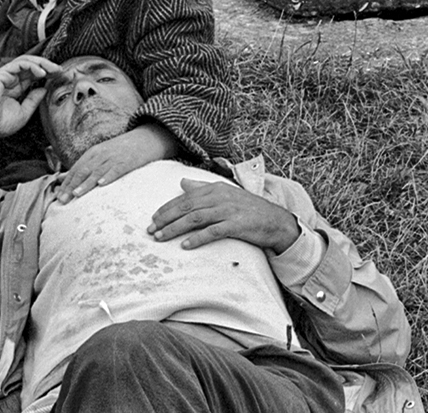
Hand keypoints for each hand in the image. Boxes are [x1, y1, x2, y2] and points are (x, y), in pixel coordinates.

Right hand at [0, 55, 61, 152]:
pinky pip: (19, 64)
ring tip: (54, 70)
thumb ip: (33, 99)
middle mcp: (10, 80)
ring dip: (42, 63)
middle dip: (48, 66)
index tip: (61, 77)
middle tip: (61, 70)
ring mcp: (5, 75)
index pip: (33, 76)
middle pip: (32, 66)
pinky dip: (32, 66)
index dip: (48, 74)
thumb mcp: (24, 112)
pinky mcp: (1, 73)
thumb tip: (44, 88)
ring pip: (26, 61)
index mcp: (15, 89)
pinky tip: (42, 73)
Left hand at [54, 123, 173, 203]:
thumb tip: (64, 179)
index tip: (58, 196)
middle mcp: (101, 154)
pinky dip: (108, 176)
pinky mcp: (127, 161)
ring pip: (97, 171)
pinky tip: (102, 184)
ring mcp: (114, 157)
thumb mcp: (102, 155)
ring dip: (86, 183)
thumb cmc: (122, 150)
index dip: (66, 183)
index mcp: (93, 153)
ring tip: (77, 194)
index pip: (76, 169)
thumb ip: (86, 166)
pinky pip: (116, 170)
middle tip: (63, 200)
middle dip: (72, 186)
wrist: (146, 138)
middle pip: (83, 171)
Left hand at [148, 179, 302, 252]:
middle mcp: (220, 197)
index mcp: (216, 188)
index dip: (167, 208)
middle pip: (187, 207)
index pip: (185, 197)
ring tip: (161, 237)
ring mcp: (229, 210)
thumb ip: (203, 188)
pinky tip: (185, 245)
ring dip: (175, 229)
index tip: (153, 219)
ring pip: (195, 218)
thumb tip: (182, 182)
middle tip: (151, 230)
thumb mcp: (226, 194)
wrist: (275, 221)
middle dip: (166, 219)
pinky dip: (197, 238)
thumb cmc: (248, 209)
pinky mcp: (236, 224)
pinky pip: (213, 231)